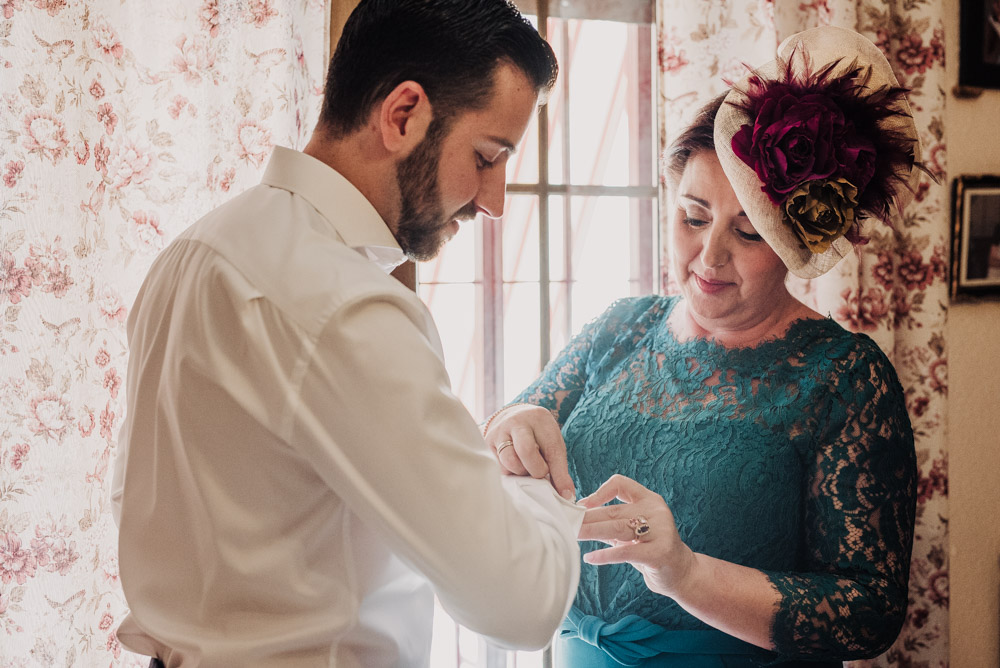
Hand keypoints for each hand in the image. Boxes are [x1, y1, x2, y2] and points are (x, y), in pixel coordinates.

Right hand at [485, 404, 575, 500]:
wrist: (513, 418)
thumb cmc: (538, 436)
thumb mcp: (552, 444)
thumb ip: (559, 468)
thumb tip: (566, 495)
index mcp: (540, 419)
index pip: (551, 449)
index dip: (558, 474)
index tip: (564, 492)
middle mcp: (517, 422)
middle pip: (526, 451)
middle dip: (536, 470)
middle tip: (540, 472)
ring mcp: (500, 431)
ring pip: (510, 461)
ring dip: (520, 472)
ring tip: (525, 466)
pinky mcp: (487, 442)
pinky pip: (499, 466)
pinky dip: (510, 472)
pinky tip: (515, 465)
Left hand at [578, 474, 695, 598]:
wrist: (681, 573)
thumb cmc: (651, 549)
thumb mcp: (633, 530)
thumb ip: (611, 521)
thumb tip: (579, 517)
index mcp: (649, 499)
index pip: (620, 483)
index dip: (599, 492)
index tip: (582, 505)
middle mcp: (655, 511)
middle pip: (613, 511)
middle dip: (586, 518)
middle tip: (566, 523)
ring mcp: (660, 531)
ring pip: (617, 528)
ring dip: (591, 532)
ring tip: (572, 535)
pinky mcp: (659, 552)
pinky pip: (625, 552)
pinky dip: (605, 555)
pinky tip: (590, 558)